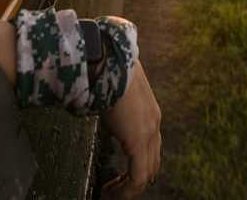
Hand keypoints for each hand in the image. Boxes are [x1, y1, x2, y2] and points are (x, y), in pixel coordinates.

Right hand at [100, 63, 161, 198]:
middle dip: (136, 179)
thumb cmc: (106, 68)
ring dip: (129, 187)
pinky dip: (126, 189)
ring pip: (147, 172)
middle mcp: (153, 123)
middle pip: (153, 162)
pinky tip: (112, 192)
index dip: (139, 163)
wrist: (109, 60)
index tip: (121, 173)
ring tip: (112, 194)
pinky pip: (138, 177)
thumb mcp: (112, 89)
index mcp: (148, 111)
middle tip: (117, 188)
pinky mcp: (139, 141)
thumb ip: (109, 101)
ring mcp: (149, 132)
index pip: (151, 146)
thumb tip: (93, 102)